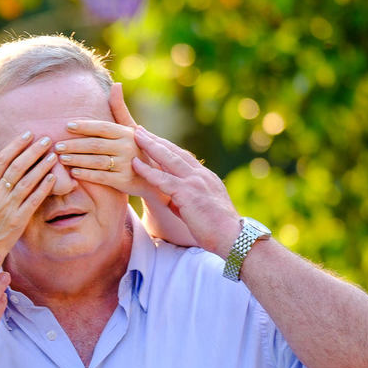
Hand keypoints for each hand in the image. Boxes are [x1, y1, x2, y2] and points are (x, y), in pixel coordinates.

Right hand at [0, 132, 56, 257]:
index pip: (1, 160)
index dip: (16, 145)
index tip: (28, 134)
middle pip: (16, 168)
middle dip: (32, 151)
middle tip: (46, 139)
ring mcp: (8, 208)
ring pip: (26, 182)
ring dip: (41, 167)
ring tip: (53, 155)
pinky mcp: (18, 220)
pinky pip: (33, 201)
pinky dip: (43, 188)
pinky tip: (53, 177)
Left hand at [58, 83, 156, 199]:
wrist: (150, 176)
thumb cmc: (134, 148)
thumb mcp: (130, 128)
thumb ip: (119, 108)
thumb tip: (116, 84)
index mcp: (126, 133)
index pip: (102, 127)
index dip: (84, 126)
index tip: (67, 126)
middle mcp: (126, 147)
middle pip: (95, 144)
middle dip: (74, 145)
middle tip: (57, 146)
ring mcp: (126, 165)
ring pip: (96, 161)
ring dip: (77, 159)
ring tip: (61, 158)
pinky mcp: (123, 181)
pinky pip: (101, 177)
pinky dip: (86, 174)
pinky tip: (74, 172)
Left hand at [132, 127, 242, 256]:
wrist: (233, 238)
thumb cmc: (217, 230)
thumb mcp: (199, 210)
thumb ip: (184, 202)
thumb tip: (171, 202)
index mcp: (205, 178)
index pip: (183, 157)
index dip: (167, 147)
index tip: (154, 139)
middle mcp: (201, 175)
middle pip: (174, 152)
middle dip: (156, 139)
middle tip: (140, 129)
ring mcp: (195, 182)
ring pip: (168, 159)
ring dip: (150, 146)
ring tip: (135, 135)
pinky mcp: (188, 193)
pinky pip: (163, 179)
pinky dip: (148, 170)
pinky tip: (135, 163)